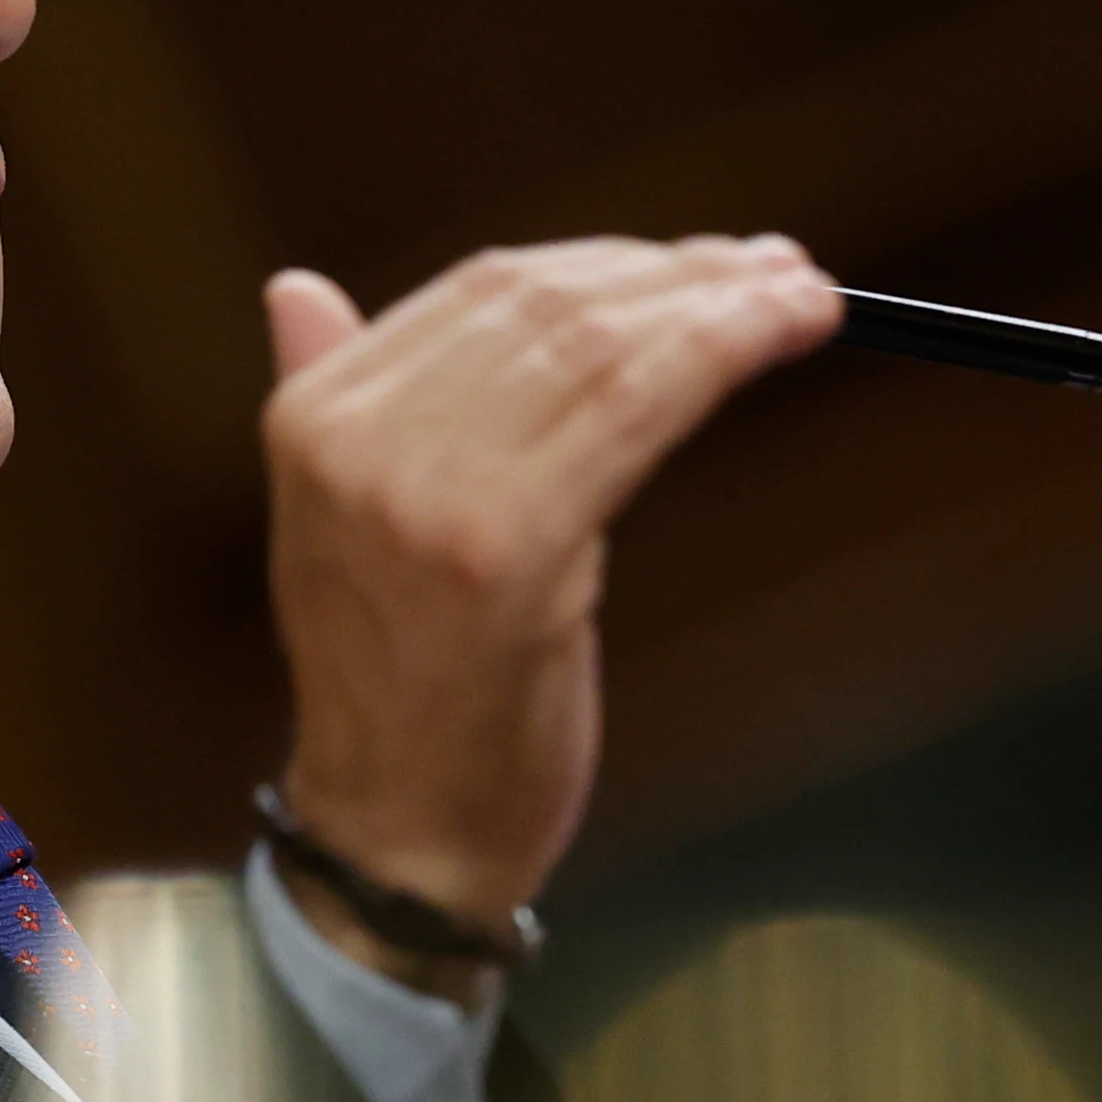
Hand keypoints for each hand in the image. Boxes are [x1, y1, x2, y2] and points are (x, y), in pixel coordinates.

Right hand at [258, 234, 838, 988]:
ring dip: (721, 304)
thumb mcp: (343, 533)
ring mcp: (428, 495)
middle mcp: (358, 443)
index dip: (610, 263)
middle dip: (679, 276)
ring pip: (603, 344)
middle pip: (548, 306)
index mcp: (314, 421)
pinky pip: (641, 408)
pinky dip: (726, 351)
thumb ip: (337, 398)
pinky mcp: (510, 549)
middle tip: (777, 268)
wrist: (402, 839)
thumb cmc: (401, 695)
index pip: (481, 292)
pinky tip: (784, 333)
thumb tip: (299, 289)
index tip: (702, 261)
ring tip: (802, 294)